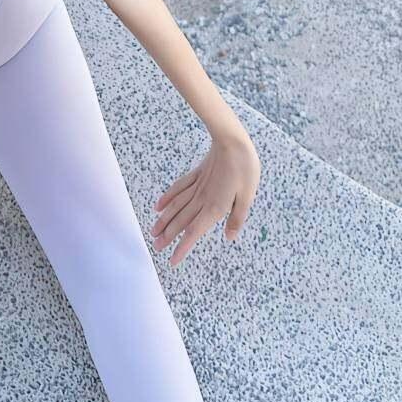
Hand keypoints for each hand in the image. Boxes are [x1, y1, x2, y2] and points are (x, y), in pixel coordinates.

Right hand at [151, 131, 259, 266]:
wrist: (232, 141)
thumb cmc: (244, 168)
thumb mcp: (248, 196)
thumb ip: (237, 218)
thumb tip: (229, 236)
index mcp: (215, 207)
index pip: (194, 232)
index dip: (183, 248)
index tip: (172, 260)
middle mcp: (201, 199)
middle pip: (181, 221)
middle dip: (168, 236)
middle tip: (156, 248)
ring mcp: (197, 186)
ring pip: (176, 207)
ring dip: (164, 220)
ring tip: (153, 231)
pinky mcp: (196, 174)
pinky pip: (178, 189)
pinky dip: (167, 198)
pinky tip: (159, 205)